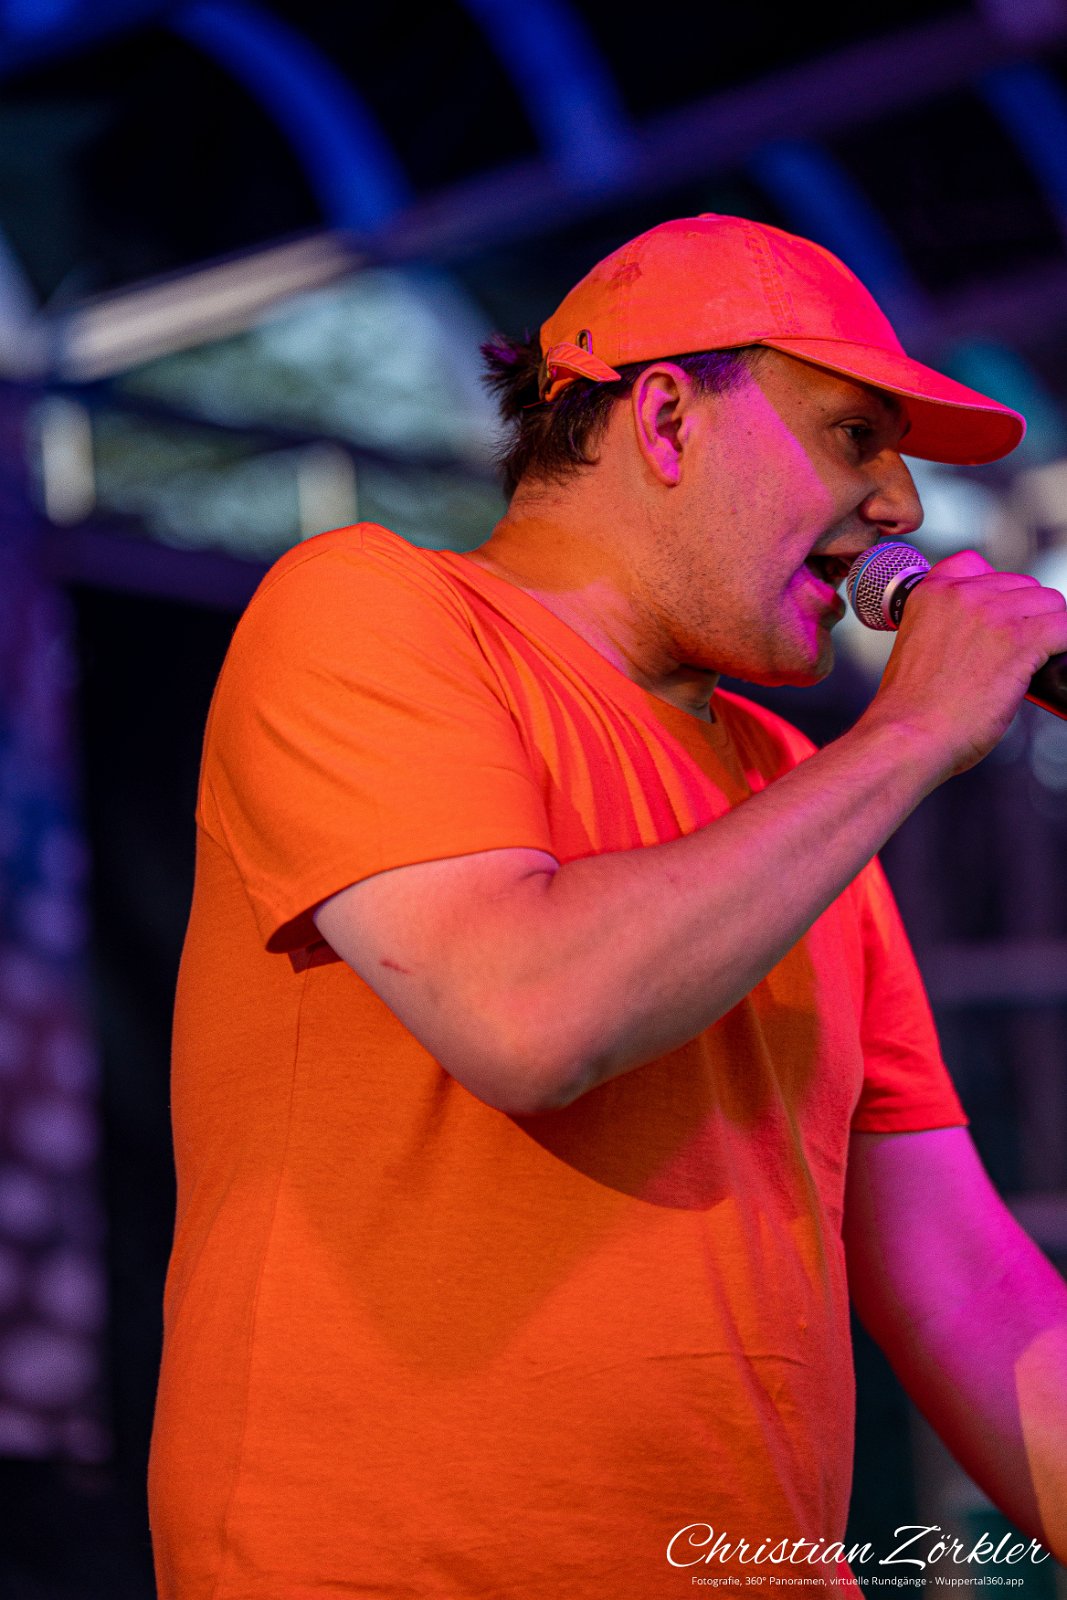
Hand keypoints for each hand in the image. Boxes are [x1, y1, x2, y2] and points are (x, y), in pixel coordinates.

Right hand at [864, 549, 1066, 780]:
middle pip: (1021, 586)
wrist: (909, 736)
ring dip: (1047, 630)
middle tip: (1011, 652)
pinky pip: (1066, 627)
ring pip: (1050, 603)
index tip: (993, 618)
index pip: (978, 565)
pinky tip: (1048, 665)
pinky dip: (1064, 646)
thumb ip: (945, 625)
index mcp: (932, 592)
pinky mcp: (1021, 641)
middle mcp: (963, 594)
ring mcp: (994, 615)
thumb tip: (984, 634)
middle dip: (1023, 616)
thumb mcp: (915, 645)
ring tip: (1031, 661)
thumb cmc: (910, 708)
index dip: (994, 592)